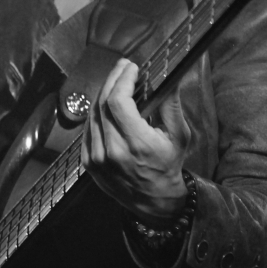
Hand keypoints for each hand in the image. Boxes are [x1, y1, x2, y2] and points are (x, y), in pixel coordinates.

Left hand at [82, 58, 190, 220]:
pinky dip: (96, 112)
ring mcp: (97, 158)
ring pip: (93, 114)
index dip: (122, 79)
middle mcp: (112, 151)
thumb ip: (172, 104)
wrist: (154, 200)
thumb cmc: (168, 165)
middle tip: (124, 67)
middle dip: (113, 80)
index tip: (132, 67)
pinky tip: (106, 103)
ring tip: (116, 81)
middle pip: (102, 103)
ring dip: (103, 93)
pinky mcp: (88, 163)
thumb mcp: (178, 136)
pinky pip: (88, 130)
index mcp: (136, 144)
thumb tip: (170, 76)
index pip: (118, 102)